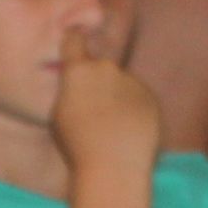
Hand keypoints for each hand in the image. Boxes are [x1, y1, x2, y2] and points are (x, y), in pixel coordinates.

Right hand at [49, 24, 161, 187]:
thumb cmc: (77, 147)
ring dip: (116, 98)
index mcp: (78, 71)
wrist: (114, 167)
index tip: (74, 44)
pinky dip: (134, 111)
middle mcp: (106, 69)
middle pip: (99, 67)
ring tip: (112, 129)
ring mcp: (131, 82)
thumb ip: (68, 91)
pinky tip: (128, 133)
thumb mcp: (58, 117)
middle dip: (97, 82)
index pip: (74, 40)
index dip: (73, 41)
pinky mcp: (149, 97)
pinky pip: (138, 99)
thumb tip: (74, 84)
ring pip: (120, 85)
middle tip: (94, 112)